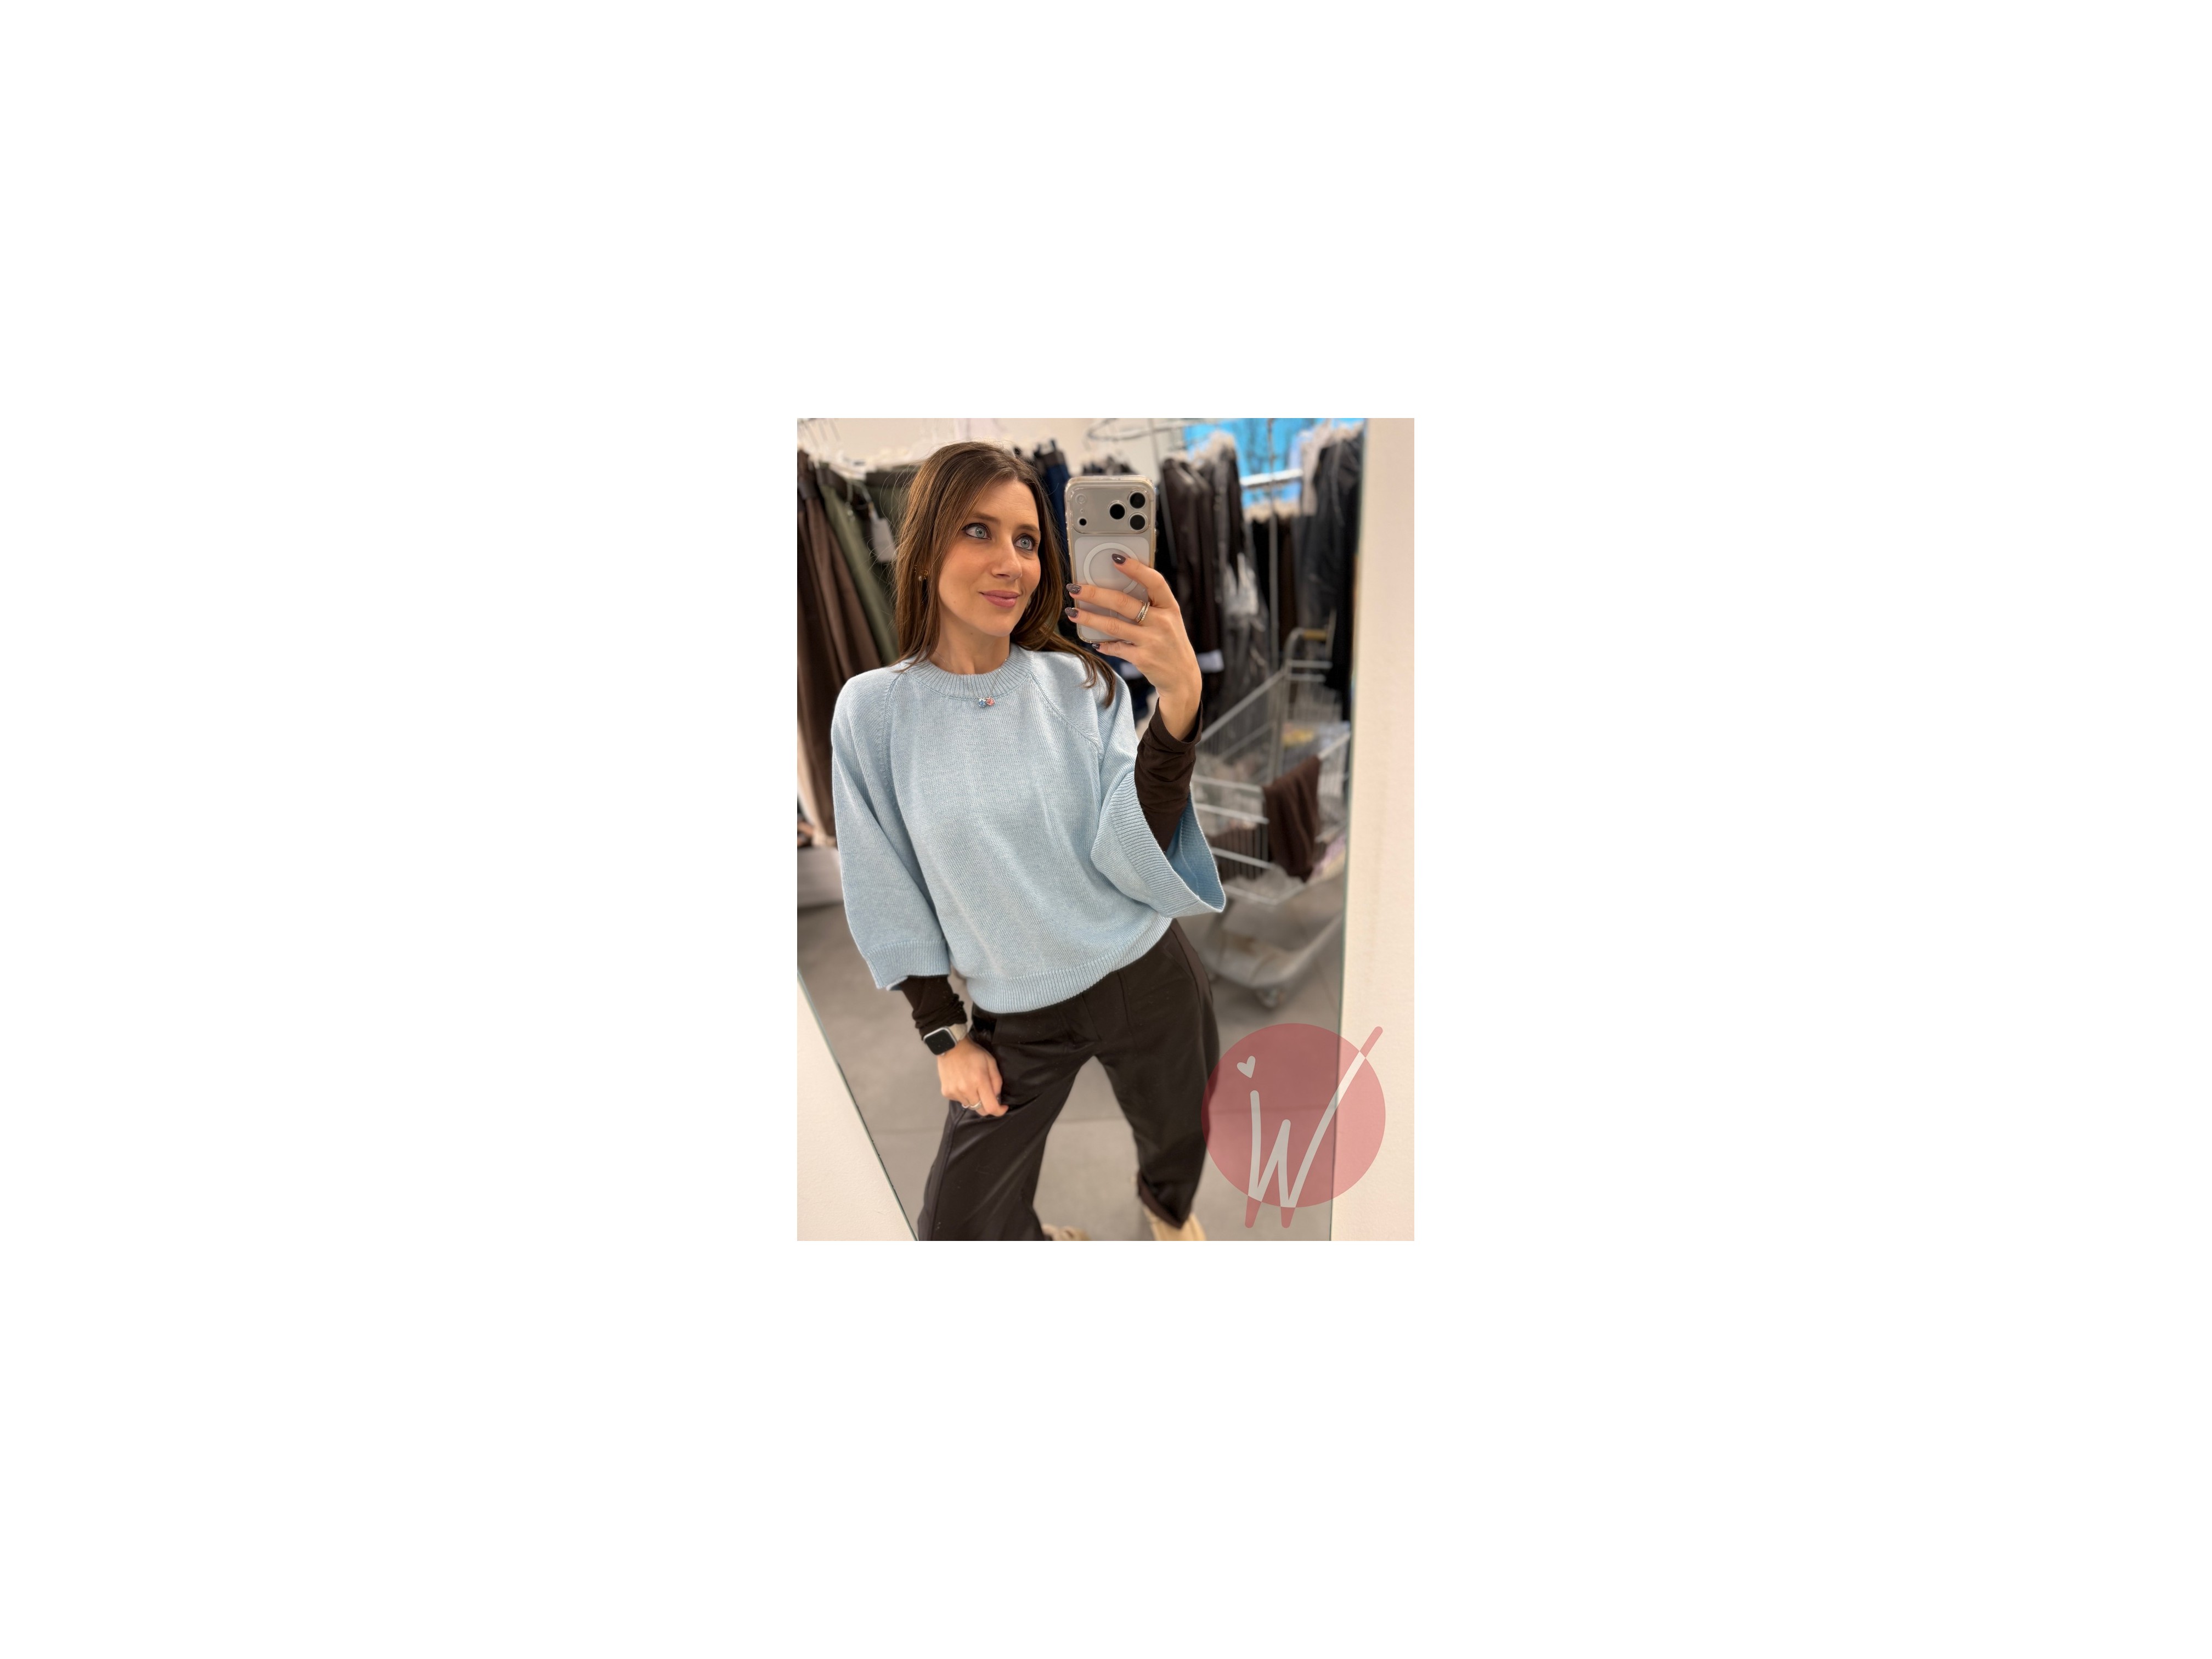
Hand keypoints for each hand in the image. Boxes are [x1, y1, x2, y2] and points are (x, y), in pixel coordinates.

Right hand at [936, 1037, 1003, 1116]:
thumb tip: (997, 1097)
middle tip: (988, 1096)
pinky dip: (964, 1096)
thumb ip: (996, 1081)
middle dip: (988, 1106)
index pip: (991, 1107)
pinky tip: (962, 1084)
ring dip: (975, 1100)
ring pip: (970, 1106)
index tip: (1003, 1107)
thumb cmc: (973, 1053)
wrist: (950, 1047)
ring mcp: (955, 1092)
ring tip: (972, 1086)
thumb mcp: (991, 1062)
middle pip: (981, 1110)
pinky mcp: (946, 1093)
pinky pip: (960, 1101)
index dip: (999, 1111)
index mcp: (979, 1081)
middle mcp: (966, 1090)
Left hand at [1067, 556, 1201, 738]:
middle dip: (1095, 594)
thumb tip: (1116, 586)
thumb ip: (1150, 604)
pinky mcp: (1142, 658)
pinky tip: (1092, 640)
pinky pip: (1116, 647)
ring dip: (1089, 618)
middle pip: (1123, 603)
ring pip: (1114, 626)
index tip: (1115, 558)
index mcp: (1170, 606)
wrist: (1182, 677)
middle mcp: (1162, 622)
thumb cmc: (1170, 642)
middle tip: (1075, 588)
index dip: (1135, 568)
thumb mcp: (1169, 619)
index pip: (1154, 581)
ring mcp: (1152, 641)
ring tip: (1072, 613)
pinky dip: (1102, 644)